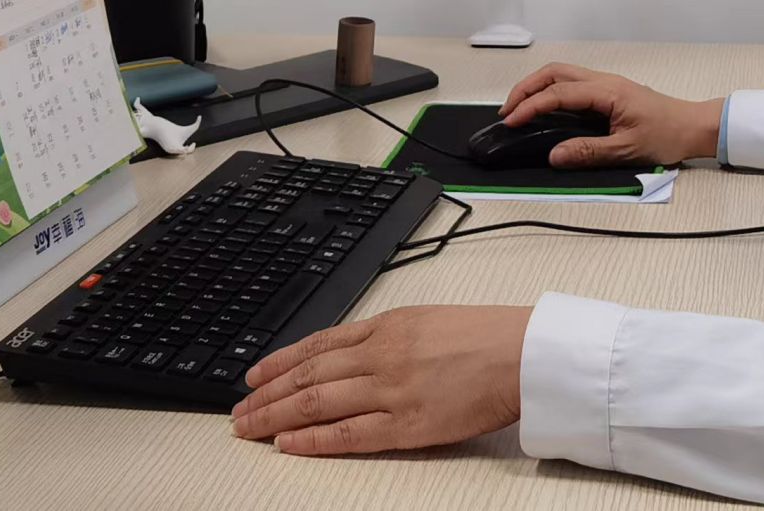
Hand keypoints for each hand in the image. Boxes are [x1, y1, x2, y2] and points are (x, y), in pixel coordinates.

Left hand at [230, 305, 529, 453]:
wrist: (525, 353)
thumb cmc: (487, 336)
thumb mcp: (430, 319)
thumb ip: (390, 335)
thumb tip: (352, 351)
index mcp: (388, 325)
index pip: (318, 345)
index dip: (279, 362)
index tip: (253, 375)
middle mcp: (382, 355)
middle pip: (309, 376)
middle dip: (267, 394)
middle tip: (238, 410)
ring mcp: (392, 390)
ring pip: (318, 403)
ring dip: (276, 416)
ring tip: (249, 428)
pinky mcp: (407, 424)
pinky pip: (348, 434)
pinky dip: (312, 439)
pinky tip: (288, 444)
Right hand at [500, 62, 722, 167]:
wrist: (693, 126)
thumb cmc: (667, 136)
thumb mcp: (627, 150)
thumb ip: (589, 152)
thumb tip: (554, 155)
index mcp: (607, 91)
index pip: (559, 93)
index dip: (531, 106)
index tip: (511, 121)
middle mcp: (604, 81)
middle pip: (555, 72)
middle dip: (526, 88)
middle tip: (507, 111)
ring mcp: (606, 83)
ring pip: (562, 74)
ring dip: (537, 87)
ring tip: (519, 109)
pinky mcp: (608, 91)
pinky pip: (573, 84)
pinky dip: (551, 91)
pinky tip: (544, 108)